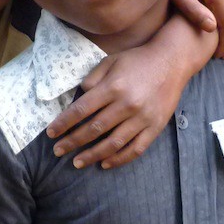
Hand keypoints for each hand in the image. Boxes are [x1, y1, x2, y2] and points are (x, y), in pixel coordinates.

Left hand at [46, 47, 183, 168]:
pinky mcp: (155, 127)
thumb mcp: (111, 61)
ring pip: (113, 144)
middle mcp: (127, 105)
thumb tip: (78, 98)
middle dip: (73, 142)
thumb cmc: (137, 60)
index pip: (81, 110)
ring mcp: (142, 118)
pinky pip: (135, 149)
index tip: (51, 133)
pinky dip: (119, 159)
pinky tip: (105, 163)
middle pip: (94, 129)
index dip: (64, 123)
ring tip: (77, 162)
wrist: (172, 61)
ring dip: (92, 155)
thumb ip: (92, 79)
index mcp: (113, 87)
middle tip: (58, 151)